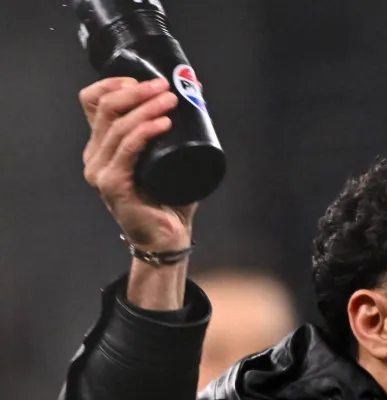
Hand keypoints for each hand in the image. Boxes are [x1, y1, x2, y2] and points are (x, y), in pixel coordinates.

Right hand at [80, 77, 195, 249]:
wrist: (169, 237)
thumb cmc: (172, 197)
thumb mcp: (171, 157)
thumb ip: (177, 130)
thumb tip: (196, 92)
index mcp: (103, 145)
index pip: (95, 102)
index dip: (115, 84)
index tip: (148, 80)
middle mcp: (95, 155)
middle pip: (106, 108)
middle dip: (137, 91)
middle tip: (165, 86)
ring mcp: (101, 171)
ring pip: (118, 126)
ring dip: (146, 108)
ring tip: (171, 100)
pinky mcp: (112, 185)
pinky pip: (127, 150)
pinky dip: (145, 132)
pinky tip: (163, 123)